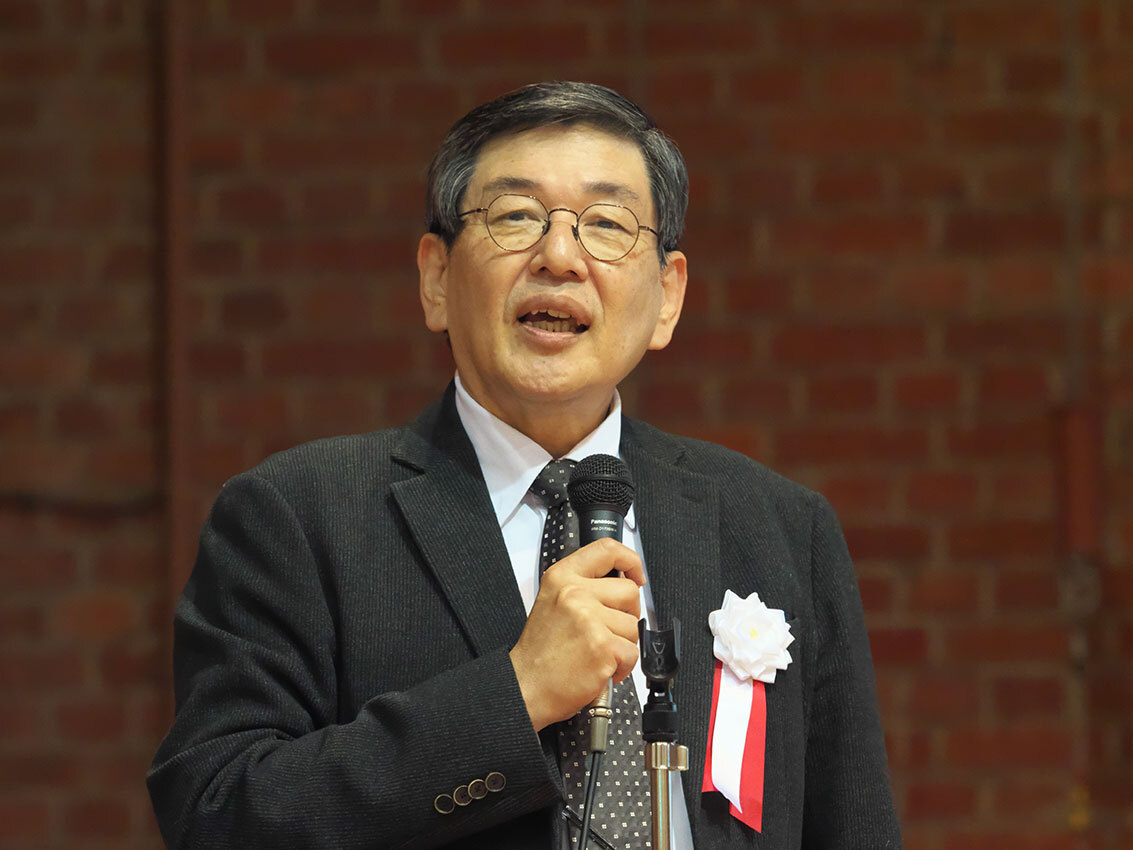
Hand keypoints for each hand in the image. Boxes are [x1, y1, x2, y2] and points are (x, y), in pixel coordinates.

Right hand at [508, 538, 644, 731]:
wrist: (526, 687)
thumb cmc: (540, 652)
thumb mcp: (552, 602)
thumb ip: (582, 586)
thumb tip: (621, 582)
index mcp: (561, 577)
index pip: (607, 550)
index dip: (630, 560)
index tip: (636, 574)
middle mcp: (575, 594)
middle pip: (629, 591)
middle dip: (627, 614)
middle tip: (608, 630)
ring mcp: (590, 619)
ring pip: (633, 626)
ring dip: (622, 644)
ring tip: (596, 653)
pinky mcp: (603, 646)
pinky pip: (632, 653)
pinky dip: (622, 667)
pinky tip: (600, 668)